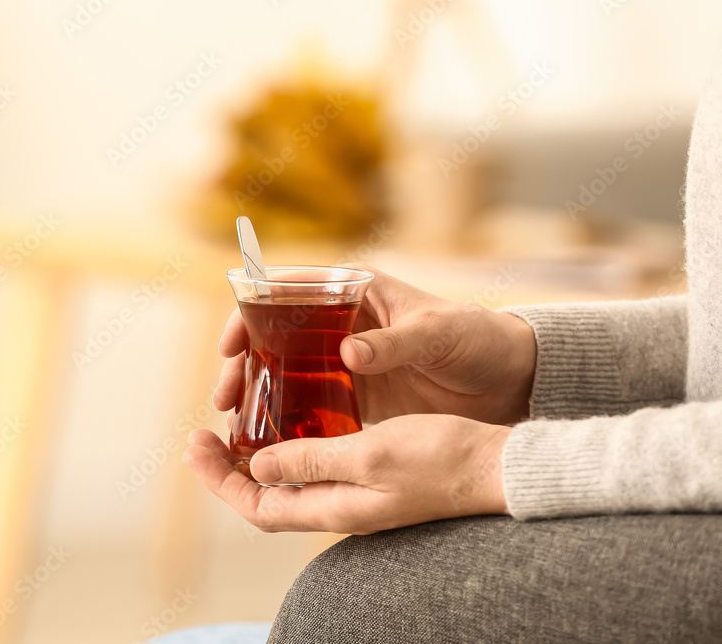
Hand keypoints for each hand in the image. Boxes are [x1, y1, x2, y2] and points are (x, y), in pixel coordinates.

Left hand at [183, 415, 510, 533]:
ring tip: (233, 429)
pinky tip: (287, 426)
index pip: (258, 506)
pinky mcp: (368, 477)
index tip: (196, 447)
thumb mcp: (369, 452)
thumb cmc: (438, 458)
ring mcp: (353, 494)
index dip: (221, 481)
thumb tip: (260, 465)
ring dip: (254, 461)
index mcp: (334, 507)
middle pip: (265, 498)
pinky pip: (313, 469)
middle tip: (201, 437)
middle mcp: (338, 506)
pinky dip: (288, 450)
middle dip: (227, 471)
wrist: (492, 467)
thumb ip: (313, 459)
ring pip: (287, 484)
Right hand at [214, 265, 535, 425]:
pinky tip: (269, 443)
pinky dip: (288, 422)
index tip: (230, 344)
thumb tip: (348, 353)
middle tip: (224, 398)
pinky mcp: (356, 397)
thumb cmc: (477, 338)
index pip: (286, 292)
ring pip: (285, 375)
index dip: (250, 314)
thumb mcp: (438, 333)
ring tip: (235, 426)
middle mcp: (340, 325)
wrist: (511, 379)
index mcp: (354, 292)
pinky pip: (311, 407)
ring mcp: (344, 364)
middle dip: (242, 365)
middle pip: (274, 338)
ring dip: (258, 397)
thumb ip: (395, 342)